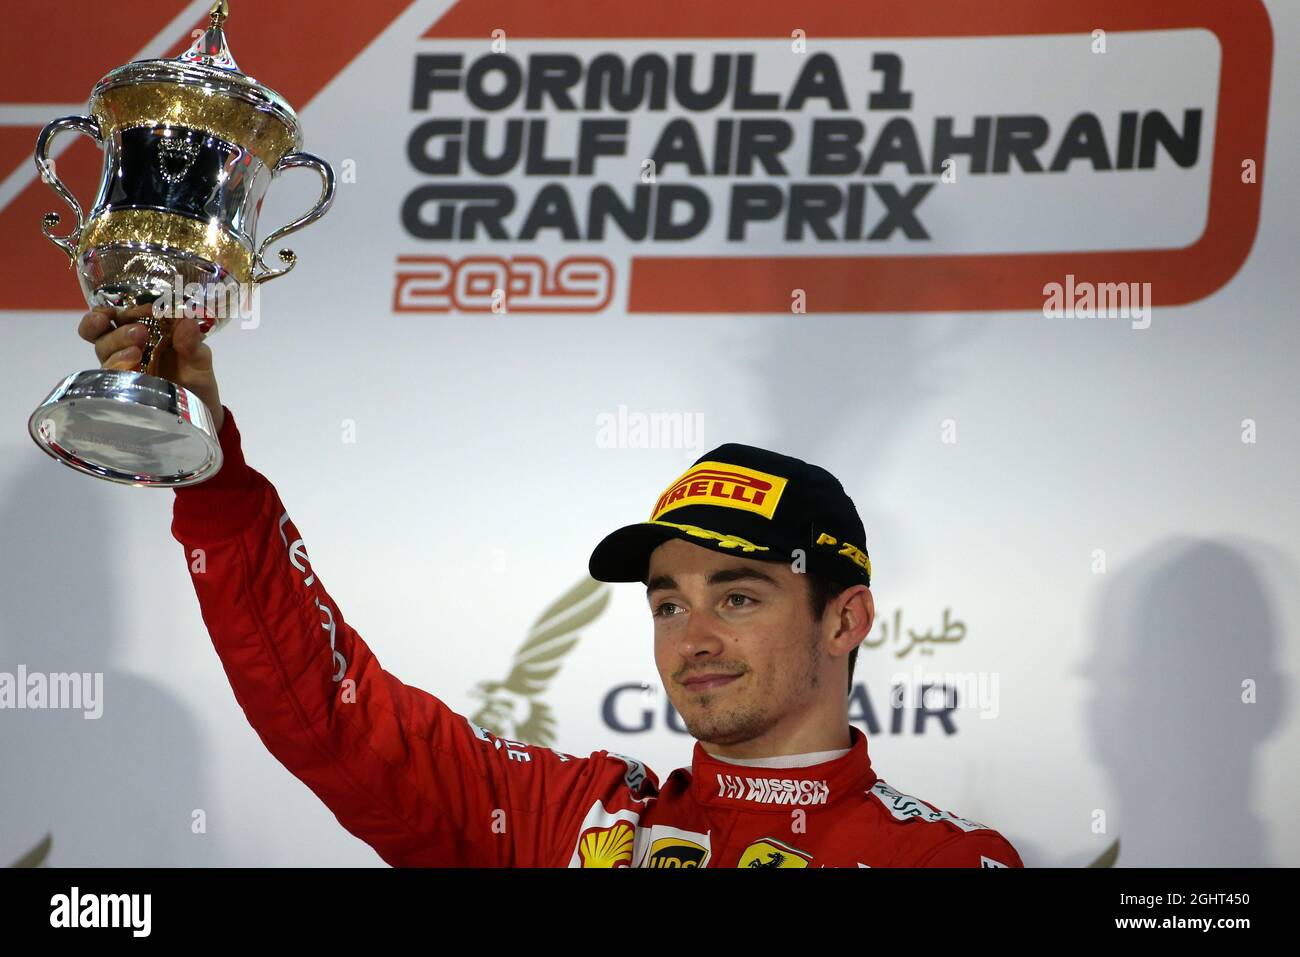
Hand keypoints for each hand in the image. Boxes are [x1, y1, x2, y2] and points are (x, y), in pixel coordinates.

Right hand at [77, 304, 224, 433]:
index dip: (124, 306)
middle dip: (117, 327)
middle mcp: (128, 343)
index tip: (140, 308)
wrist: (198, 411)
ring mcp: (122, 363)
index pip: (122, 310)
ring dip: (115, 344)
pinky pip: (108, 373)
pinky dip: (115, 367)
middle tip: (139, 332)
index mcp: (145, 328)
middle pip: (104, 328)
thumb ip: (193, 342)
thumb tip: (187, 322)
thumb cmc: (197, 379)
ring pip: (102, 348)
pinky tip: (131, 368)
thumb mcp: (200, 360)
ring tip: (136, 352)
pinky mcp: (120, 384)